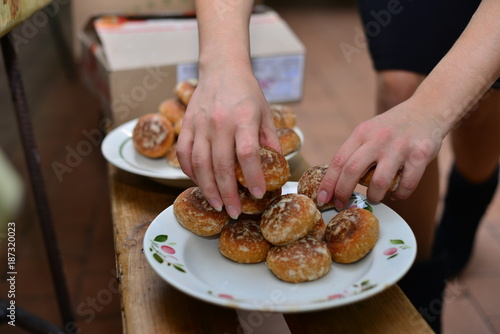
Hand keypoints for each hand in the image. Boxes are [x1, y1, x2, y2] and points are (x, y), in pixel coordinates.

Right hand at [176, 65, 280, 218]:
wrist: (221, 68)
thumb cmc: (247, 91)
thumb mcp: (265, 112)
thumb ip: (270, 140)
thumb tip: (277, 167)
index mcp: (243, 118)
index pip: (247, 153)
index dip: (252, 177)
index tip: (257, 194)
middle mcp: (220, 122)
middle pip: (221, 165)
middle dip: (228, 193)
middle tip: (234, 212)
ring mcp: (200, 124)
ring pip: (200, 163)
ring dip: (208, 188)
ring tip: (217, 204)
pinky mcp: (186, 125)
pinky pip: (184, 154)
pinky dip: (190, 172)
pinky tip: (199, 183)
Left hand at [317, 99, 444, 208]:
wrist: (428, 109)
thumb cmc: (393, 126)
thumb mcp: (369, 131)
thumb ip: (355, 151)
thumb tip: (336, 181)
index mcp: (362, 133)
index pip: (338, 161)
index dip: (328, 183)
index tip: (322, 198)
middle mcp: (378, 138)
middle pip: (352, 171)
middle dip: (343, 193)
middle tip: (341, 205)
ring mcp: (400, 147)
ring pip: (379, 183)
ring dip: (374, 196)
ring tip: (374, 197)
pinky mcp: (420, 155)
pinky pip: (406, 185)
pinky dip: (399, 195)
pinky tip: (397, 194)